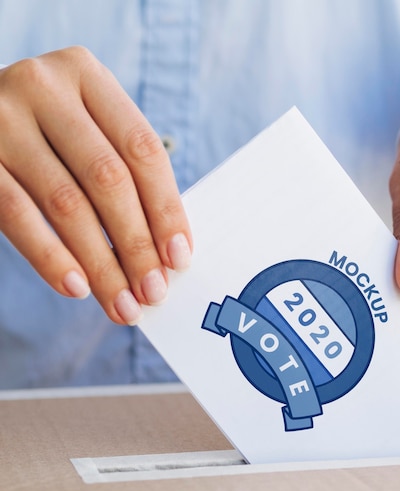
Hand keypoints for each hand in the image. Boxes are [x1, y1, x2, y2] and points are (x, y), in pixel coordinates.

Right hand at [0, 46, 191, 324]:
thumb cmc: (48, 132)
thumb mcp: (88, 130)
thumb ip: (123, 172)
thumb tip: (166, 251)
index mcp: (87, 75)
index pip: (142, 150)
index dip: (166, 209)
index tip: (179, 258)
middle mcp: (44, 87)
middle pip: (108, 179)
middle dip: (137, 244)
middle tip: (153, 292)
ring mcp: (1, 118)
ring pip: (66, 203)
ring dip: (101, 263)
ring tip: (122, 302)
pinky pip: (16, 214)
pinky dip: (51, 257)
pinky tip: (76, 288)